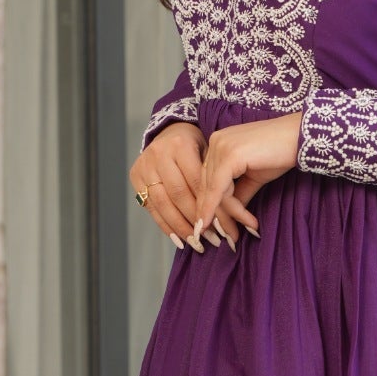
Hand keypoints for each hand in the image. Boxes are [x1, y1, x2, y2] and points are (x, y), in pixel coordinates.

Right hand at [130, 122, 256, 251]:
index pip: (198, 182)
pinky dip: (166, 225)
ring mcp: (145, 165)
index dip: (211, 206)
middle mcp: (160, 154)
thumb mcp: (211, 153)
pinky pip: (151, 207)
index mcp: (181, 144)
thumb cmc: (198, 146)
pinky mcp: (136, 176)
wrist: (170, 131)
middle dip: (197, 220)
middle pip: (179, 194)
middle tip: (214, 240)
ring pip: (164, 203)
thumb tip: (240, 215)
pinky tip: (180, 239)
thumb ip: (220, 179)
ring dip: (181, 227)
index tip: (225, 228)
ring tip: (198, 244)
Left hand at [193, 113, 301, 236]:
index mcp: (217, 144)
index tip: (216, 228)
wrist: (301, 138)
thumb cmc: (281, 154)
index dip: (212, 206)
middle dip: (219, 215)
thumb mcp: (254, 177)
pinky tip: (240, 222)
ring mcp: (220, 147)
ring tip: (249, 227)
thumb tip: (229, 215)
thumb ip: (238, 193)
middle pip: (207, 187)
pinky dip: (230, 209)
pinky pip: (222, 190)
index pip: (208, 180)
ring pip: (214, 191)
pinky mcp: (229, 156)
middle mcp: (214, 142)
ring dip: (231, 215)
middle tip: (231, 237)